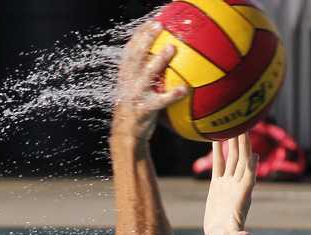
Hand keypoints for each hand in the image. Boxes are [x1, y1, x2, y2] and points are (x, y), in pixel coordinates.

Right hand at [113, 21, 187, 141]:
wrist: (126, 136)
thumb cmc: (135, 112)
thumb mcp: (134, 92)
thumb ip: (143, 77)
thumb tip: (163, 65)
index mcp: (125, 76)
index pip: (130, 50)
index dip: (139, 34)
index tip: (151, 22)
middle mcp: (128, 82)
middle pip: (135, 55)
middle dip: (146, 39)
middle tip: (159, 26)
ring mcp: (135, 95)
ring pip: (146, 73)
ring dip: (159, 60)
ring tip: (172, 48)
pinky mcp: (144, 110)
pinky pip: (161, 101)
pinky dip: (173, 95)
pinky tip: (185, 90)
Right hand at [203, 133, 257, 234]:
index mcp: (242, 197)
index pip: (248, 177)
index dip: (251, 164)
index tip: (252, 149)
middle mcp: (238, 187)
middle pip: (242, 162)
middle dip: (244, 144)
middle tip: (244, 123)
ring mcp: (228, 185)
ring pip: (232, 159)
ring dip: (234, 143)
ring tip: (233, 123)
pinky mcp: (218, 186)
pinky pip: (220, 164)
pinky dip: (219, 151)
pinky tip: (216, 137)